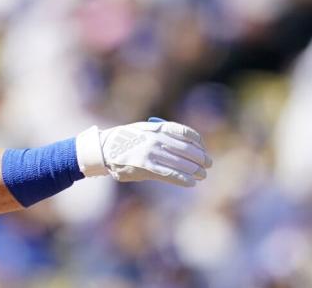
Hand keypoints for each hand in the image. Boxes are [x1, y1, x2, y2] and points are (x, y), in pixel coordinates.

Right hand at [75, 120, 211, 186]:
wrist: (104, 149)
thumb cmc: (125, 140)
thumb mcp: (144, 129)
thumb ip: (162, 134)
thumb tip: (185, 144)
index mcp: (157, 128)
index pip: (186, 133)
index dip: (198, 142)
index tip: (203, 148)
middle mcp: (156, 138)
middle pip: (187, 149)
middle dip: (200, 158)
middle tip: (208, 164)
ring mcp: (152, 152)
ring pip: (181, 163)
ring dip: (195, 170)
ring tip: (201, 175)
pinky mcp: (146, 167)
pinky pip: (170, 174)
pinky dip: (182, 179)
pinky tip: (190, 183)